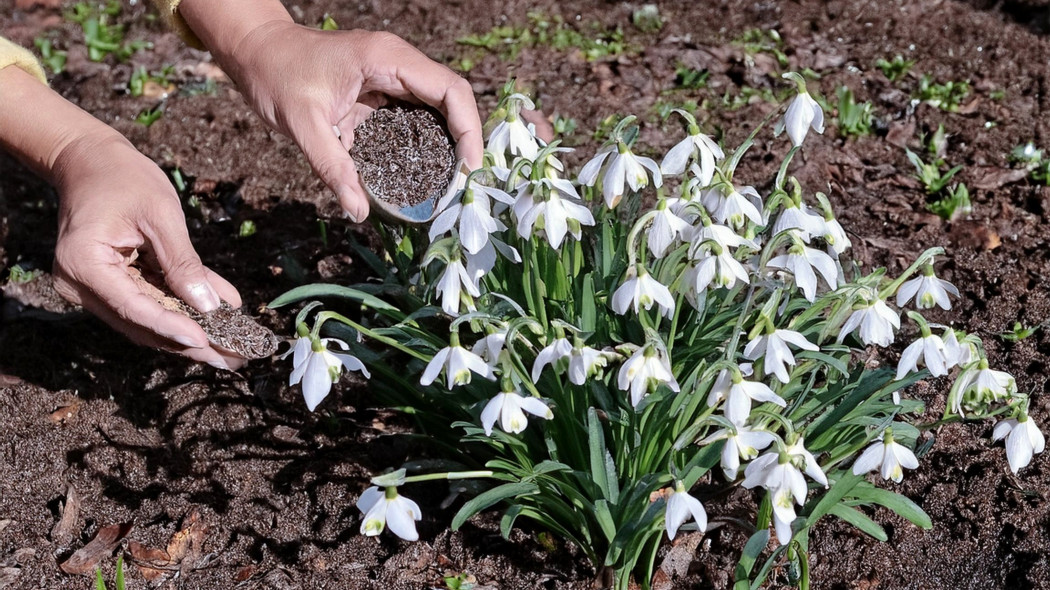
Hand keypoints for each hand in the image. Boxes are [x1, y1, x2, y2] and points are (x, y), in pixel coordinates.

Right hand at [50, 130, 244, 368]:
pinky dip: (183, 312)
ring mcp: (91, 289)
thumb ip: (184, 262)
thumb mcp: (161, 214)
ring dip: (190, 335)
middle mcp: (79, 285)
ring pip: (147, 322)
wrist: (90, 162)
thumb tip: (209, 307)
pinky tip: (221, 322)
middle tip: (234, 360)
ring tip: (233, 351)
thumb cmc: (124, 179)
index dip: (171, 327)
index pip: (132, 307)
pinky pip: (149, 305)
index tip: (207, 342)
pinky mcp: (108, 287)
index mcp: (84, 263)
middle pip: (141, 324)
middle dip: (190, 344)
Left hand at [203, 20, 482, 221]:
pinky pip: (418, 116)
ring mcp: (393, 76)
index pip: (450, 91)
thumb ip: (332, 167)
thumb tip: (358, 211)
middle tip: (465, 186)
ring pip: (440, 109)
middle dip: (465, 142)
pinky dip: (427, 143)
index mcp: (387, 58)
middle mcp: (398, 63)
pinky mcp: (384, 92)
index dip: (469, 130)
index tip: (470, 170)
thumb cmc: (276, 76)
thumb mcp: (302, 124)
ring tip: (451, 185)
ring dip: (450, 144)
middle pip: (453, 100)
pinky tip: (426, 173)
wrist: (256, 52)